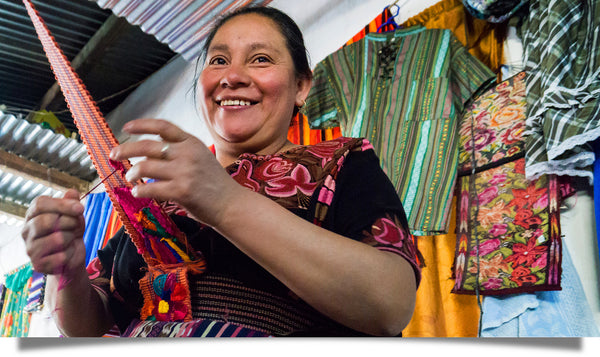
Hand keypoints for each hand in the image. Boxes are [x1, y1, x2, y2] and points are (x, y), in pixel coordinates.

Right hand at [21, 189, 85, 276]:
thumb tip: (72, 192)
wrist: (72, 255)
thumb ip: (72, 203)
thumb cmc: (70, 231)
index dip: (62, 204)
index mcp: (32, 215)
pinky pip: (61, 256)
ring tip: (70, 239)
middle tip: (76, 226)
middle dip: (69, 222)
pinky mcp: (38, 264)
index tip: (80, 208)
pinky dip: (70, 253)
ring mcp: (30, 248)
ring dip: (71, 238)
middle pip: (46, 221)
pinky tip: (68, 253)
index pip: (40, 204)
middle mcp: (26, 231)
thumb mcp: (74, 214)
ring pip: (56, 239)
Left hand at [110, 118, 240, 226]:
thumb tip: (151, 148)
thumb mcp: (202, 157)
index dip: (142, 125)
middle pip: (147, 146)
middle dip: (125, 149)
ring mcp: (184, 172)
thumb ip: (181, 150)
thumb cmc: (214, 183)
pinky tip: (138, 193)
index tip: (126, 127)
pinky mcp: (181, 191)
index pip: (162, 126)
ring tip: (130, 178)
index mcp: (191, 142)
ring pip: (145, 167)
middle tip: (114, 155)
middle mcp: (187, 154)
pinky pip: (150, 189)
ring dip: (132, 173)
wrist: (231, 204)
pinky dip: (139, 191)